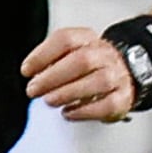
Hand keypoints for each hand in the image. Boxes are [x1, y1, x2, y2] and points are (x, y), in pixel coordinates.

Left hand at [21, 24, 136, 122]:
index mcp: (89, 40)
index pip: (66, 39)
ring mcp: (118, 76)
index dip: (42, 55)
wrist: (124, 75)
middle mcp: (106, 55)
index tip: (27, 70)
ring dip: (68, 92)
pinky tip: (68, 113)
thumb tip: (33, 75)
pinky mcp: (123, 98)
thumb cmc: (90, 67)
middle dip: (53, 77)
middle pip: (82, 60)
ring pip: (97, 81)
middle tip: (34, 89)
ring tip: (49, 100)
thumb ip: (51, 61)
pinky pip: (107, 104)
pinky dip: (84, 111)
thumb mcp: (71, 54)